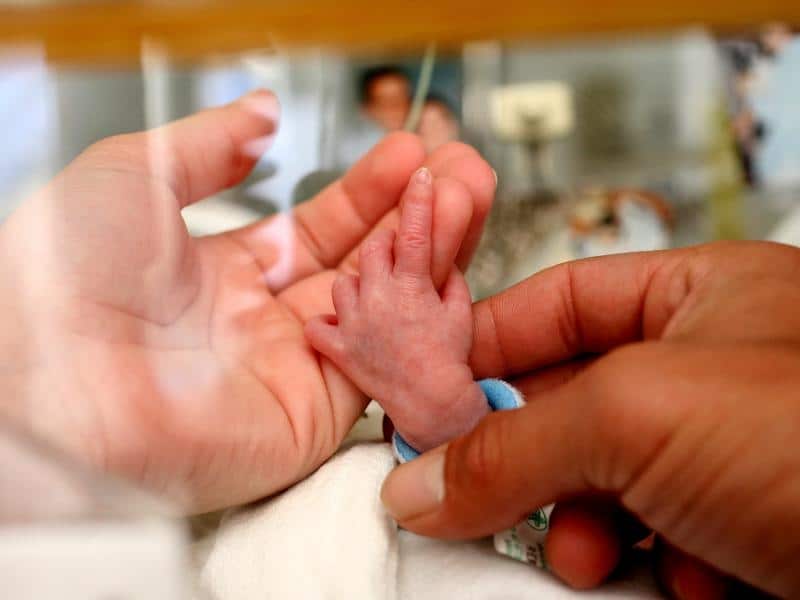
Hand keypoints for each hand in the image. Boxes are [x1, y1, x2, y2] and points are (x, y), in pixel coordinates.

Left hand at [0, 90, 495, 512]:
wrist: (52, 376)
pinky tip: (446, 256)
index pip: (315, 231)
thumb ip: (209, 144)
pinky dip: (420, 311)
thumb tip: (262, 113)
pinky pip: (385, 360)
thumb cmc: (67, 275)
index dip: (364, 193)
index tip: (406, 153)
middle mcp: (261, 325)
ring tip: (467, 191)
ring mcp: (292, 370)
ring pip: (381, 308)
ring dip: (428, 250)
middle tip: (458, 170)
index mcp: (220, 277)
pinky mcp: (314, 415)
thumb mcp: (135, 174)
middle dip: (413, 216)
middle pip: (358, 267)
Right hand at [380, 241, 799, 597]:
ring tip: (587, 553)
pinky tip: (672, 580)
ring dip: (581, 527)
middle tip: (478, 495)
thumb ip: (517, 445)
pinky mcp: (741, 527)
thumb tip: (422, 482)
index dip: (484, 346)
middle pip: (570, 402)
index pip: (554, 304)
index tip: (425, 397)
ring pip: (604, 482)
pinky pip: (652, 539)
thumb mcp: (644, 415)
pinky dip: (641, 567)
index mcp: (698, 296)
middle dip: (527, 456)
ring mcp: (726, 451)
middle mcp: (709, 368)